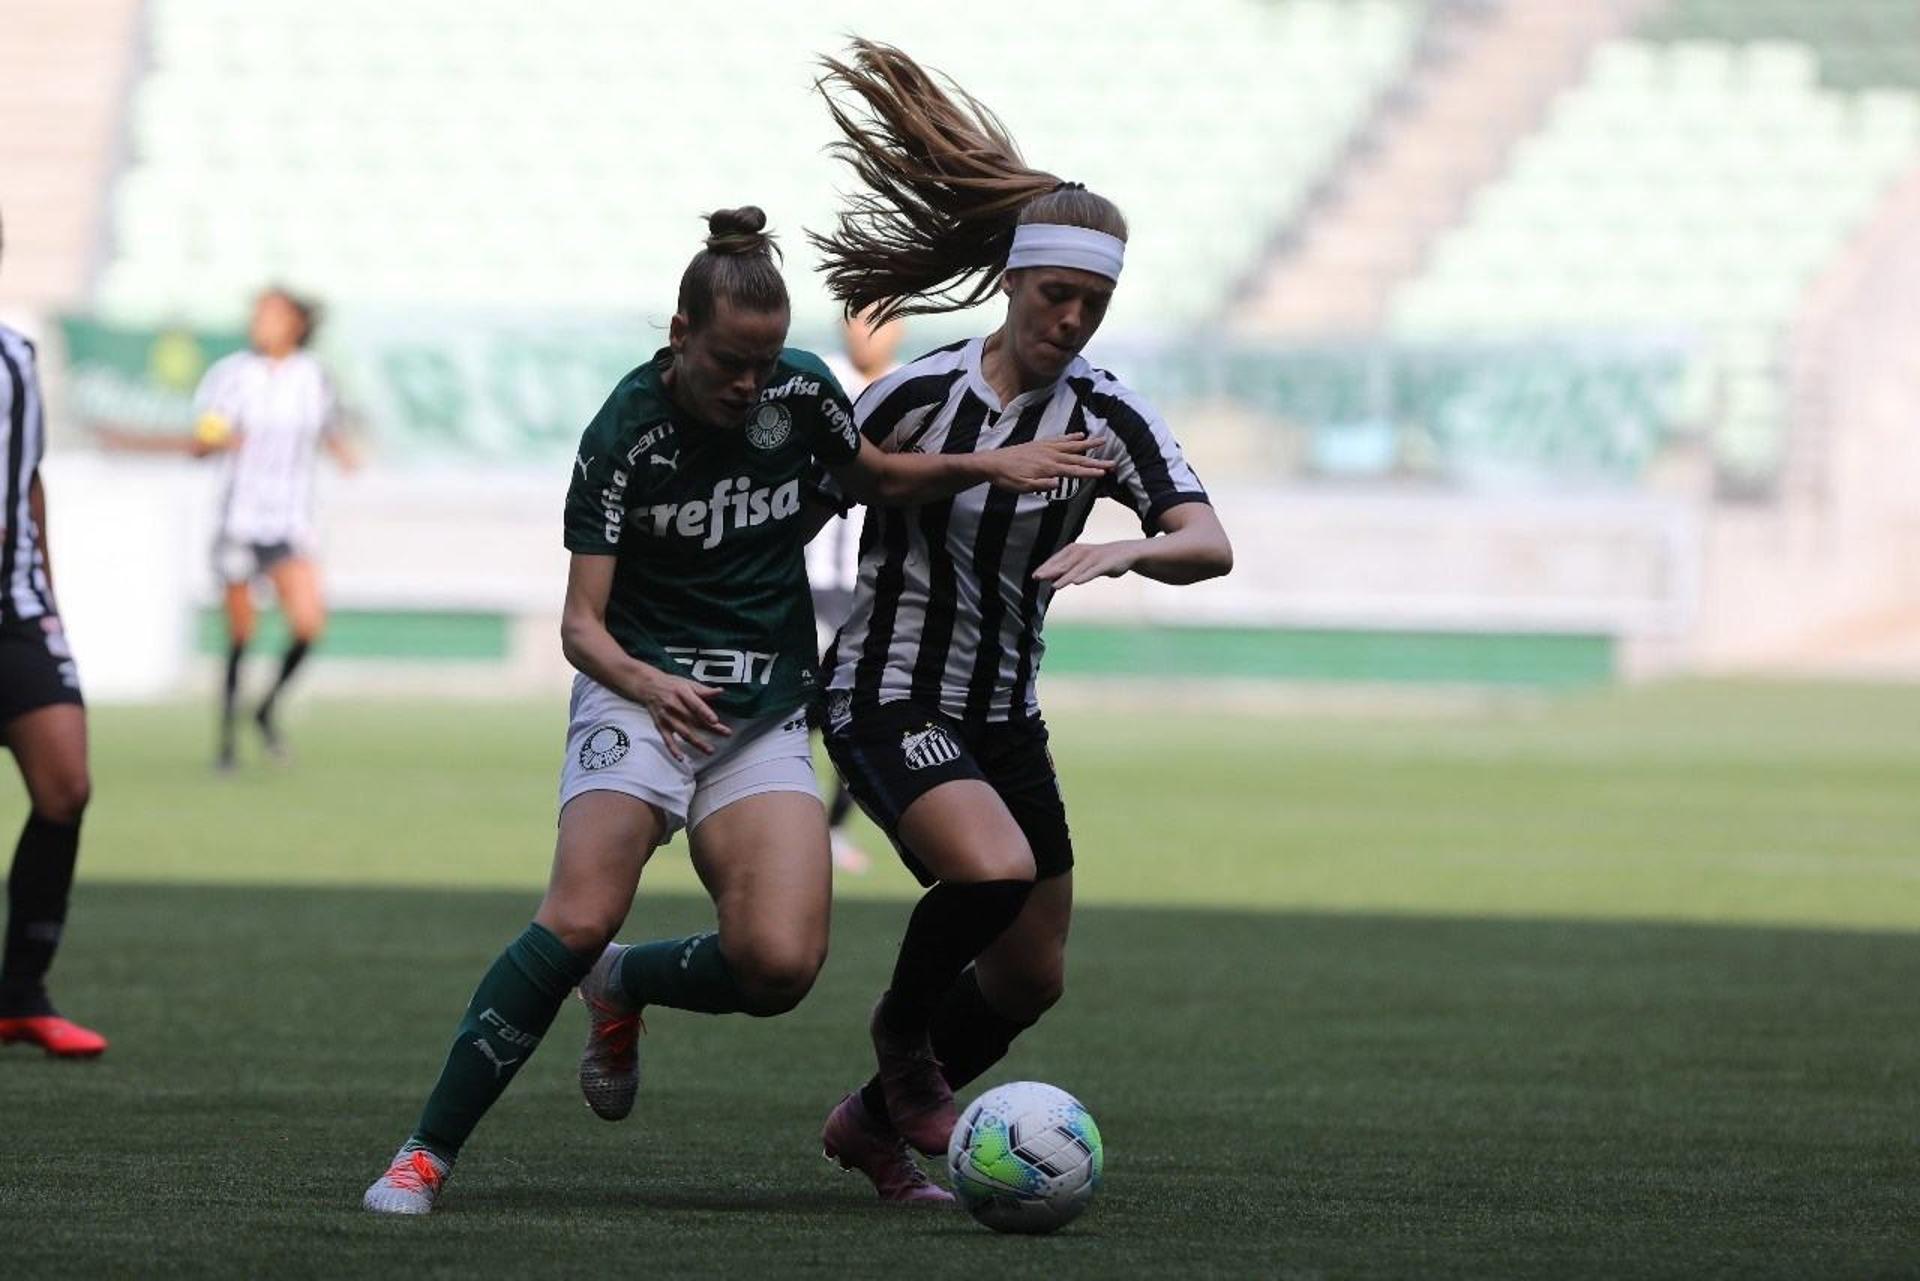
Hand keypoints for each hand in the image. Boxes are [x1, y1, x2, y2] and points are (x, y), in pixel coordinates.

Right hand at [630, 668, 731, 760]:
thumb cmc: (671, 685)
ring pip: (684, 733)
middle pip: (694, 720)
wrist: (649, 686)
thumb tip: (720, 691)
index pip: (695, 704)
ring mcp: (667, 718)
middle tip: (726, 734)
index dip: (705, 713)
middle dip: (711, 729)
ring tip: (710, 750)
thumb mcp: (688, 683)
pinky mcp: (661, 726)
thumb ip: (704, 690)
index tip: (715, 721)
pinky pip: (667, 740)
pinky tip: (681, 758)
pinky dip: (673, 750)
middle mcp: (674, 706)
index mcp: (682, 693)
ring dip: (697, 743)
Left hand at [980, 436, 1114, 493]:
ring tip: (1102, 439)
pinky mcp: (1041, 444)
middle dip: (1096, 460)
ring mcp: (1046, 447)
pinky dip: (1071, 437)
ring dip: (1088, 443)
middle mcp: (1050, 455)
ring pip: (1071, 445)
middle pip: (1077, 458)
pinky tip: (1080, 434)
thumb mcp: (1022, 487)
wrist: (992, 462)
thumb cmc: (1007, 478)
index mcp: (1047, 467)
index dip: (1089, 472)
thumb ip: (1040, 485)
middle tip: (1112, 462)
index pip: (1073, 471)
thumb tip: (1057, 484)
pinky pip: (1060, 439)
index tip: (1104, 473)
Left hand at [1032, 540, 1140, 587]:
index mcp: (1074, 550)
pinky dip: (1085, 576)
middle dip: (1050, 571)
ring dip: (1065, 577)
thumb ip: (1066, 568)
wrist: (1124, 553)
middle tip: (1038, 578)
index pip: (1056, 560)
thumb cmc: (1097, 559)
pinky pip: (1093, 571)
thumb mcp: (1080, 561)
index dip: (1045, 568)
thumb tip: (1047, 577)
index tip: (1034, 576)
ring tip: (1055, 586)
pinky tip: (1077, 582)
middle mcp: (1082, 552)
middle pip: (1064, 564)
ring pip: (1077, 569)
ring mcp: (1093, 558)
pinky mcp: (1105, 564)